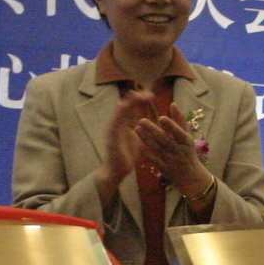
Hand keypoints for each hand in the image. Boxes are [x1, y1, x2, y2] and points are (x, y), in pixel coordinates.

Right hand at [94, 90, 154, 206]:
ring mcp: (113, 128)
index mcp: (127, 124)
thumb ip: (144, 130)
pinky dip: (118, 112)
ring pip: (120, 110)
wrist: (115, 171)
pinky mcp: (110, 135)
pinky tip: (123, 105)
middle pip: (128, 105)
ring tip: (137, 94)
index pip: (134, 108)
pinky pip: (114, 121)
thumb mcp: (139, 140)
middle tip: (149, 93)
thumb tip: (154, 123)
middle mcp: (119, 123)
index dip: (142, 100)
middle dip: (137, 97)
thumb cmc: (127, 157)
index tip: (152, 95)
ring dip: (128, 101)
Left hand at [134, 102, 208, 196]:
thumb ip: (180, 120)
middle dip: (153, 131)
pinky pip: (153, 159)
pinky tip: (137, 144)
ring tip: (136, 128)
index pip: (179, 133)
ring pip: (157, 149)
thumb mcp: (188, 136)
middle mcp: (178, 150)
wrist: (190, 177)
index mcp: (186, 141)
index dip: (171, 126)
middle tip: (141, 120)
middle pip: (165, 140)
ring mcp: (170, 160)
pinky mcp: (163, 168)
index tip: (161, 117)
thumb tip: (172, 104)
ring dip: (146, 139)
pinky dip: (146, 152)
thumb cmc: (188, 152)